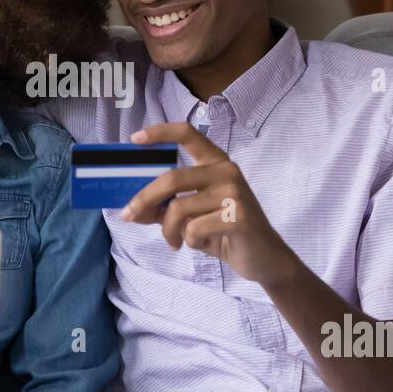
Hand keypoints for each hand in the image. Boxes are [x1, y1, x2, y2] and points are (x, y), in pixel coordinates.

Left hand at [120, 122, 298, 287]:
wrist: (264, 258)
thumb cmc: (225, 232)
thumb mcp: (192, 217)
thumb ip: (165, 208)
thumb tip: (132, 210)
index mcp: (216, 163)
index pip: (188, 135)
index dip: (160, 133)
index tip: (134, 139)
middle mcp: (227, 171)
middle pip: (172, 178)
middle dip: (144, 199)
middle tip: (128, 216)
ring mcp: (235, 192)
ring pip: (179, 209)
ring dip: (168, 231)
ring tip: (175, 241)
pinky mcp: (238, 216)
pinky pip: (194, 228)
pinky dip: (189, 241)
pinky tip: (202, 244)